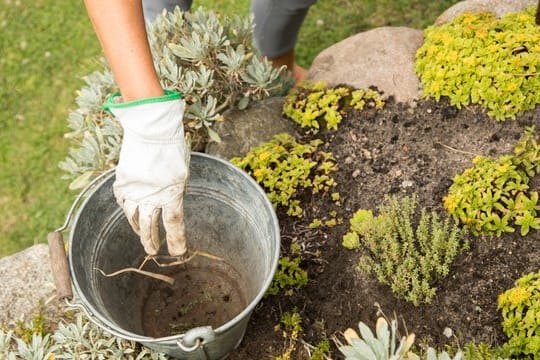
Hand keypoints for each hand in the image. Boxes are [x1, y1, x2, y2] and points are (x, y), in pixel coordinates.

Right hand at [105, 90, 189, 255]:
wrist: (151, 130)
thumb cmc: (172, 149)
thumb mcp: (182, 172)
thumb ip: (176, 190)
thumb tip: (171, 203)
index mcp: (172, 193)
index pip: (174, 224)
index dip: (176, 241)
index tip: (179, 253)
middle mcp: (152, 196)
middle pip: (151, 227)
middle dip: (153, 242)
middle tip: (154, 252)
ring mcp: (135, 190)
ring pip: (134, 218)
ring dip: (139, 230)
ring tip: (143, 237)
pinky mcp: (123, 182)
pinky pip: (123, 202)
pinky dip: (127, 211)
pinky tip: (131, 215)